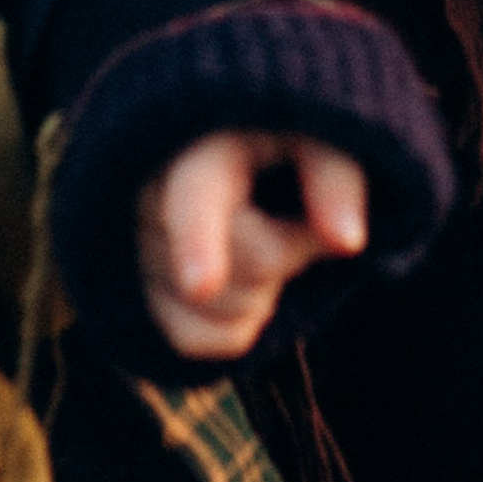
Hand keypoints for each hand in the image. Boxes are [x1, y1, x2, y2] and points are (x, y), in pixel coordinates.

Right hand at [135, 132, 369, 362]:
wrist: (231, 159)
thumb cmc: (277, 144)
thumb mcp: (315, 140)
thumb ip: (334, 179)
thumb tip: (348, 241)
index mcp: (196, 148)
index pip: (194, 197)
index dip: (198, 242)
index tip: (203, 284)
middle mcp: (148, 197)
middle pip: (246, 265)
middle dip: (289, 251)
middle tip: (291, 217)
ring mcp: (134, 250)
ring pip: (217, 311)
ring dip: (260, 291)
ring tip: (259, 240)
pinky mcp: (138, 295)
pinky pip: (194, 341)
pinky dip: (233, 323)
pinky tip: (239, 281)